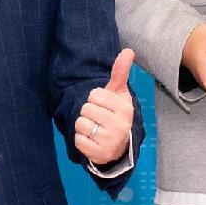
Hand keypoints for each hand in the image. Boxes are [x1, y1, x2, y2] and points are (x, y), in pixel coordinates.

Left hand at [71, 51, 137, 167]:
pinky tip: (92, 140)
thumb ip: (120, 72)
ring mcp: (110, 141)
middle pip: (86, 109)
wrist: (120, 145)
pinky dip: (81, 140)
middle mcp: (120, 125)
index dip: (95, 99)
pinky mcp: (100, 153)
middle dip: (88, 113)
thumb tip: (128, 50)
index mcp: (124, 108)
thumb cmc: (116, 114)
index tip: (104, 106)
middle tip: (99, 119)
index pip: (94, 95)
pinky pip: (78, 140)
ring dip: (84, 126)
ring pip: (80, 124)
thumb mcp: (118, 94)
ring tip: (95, 129)